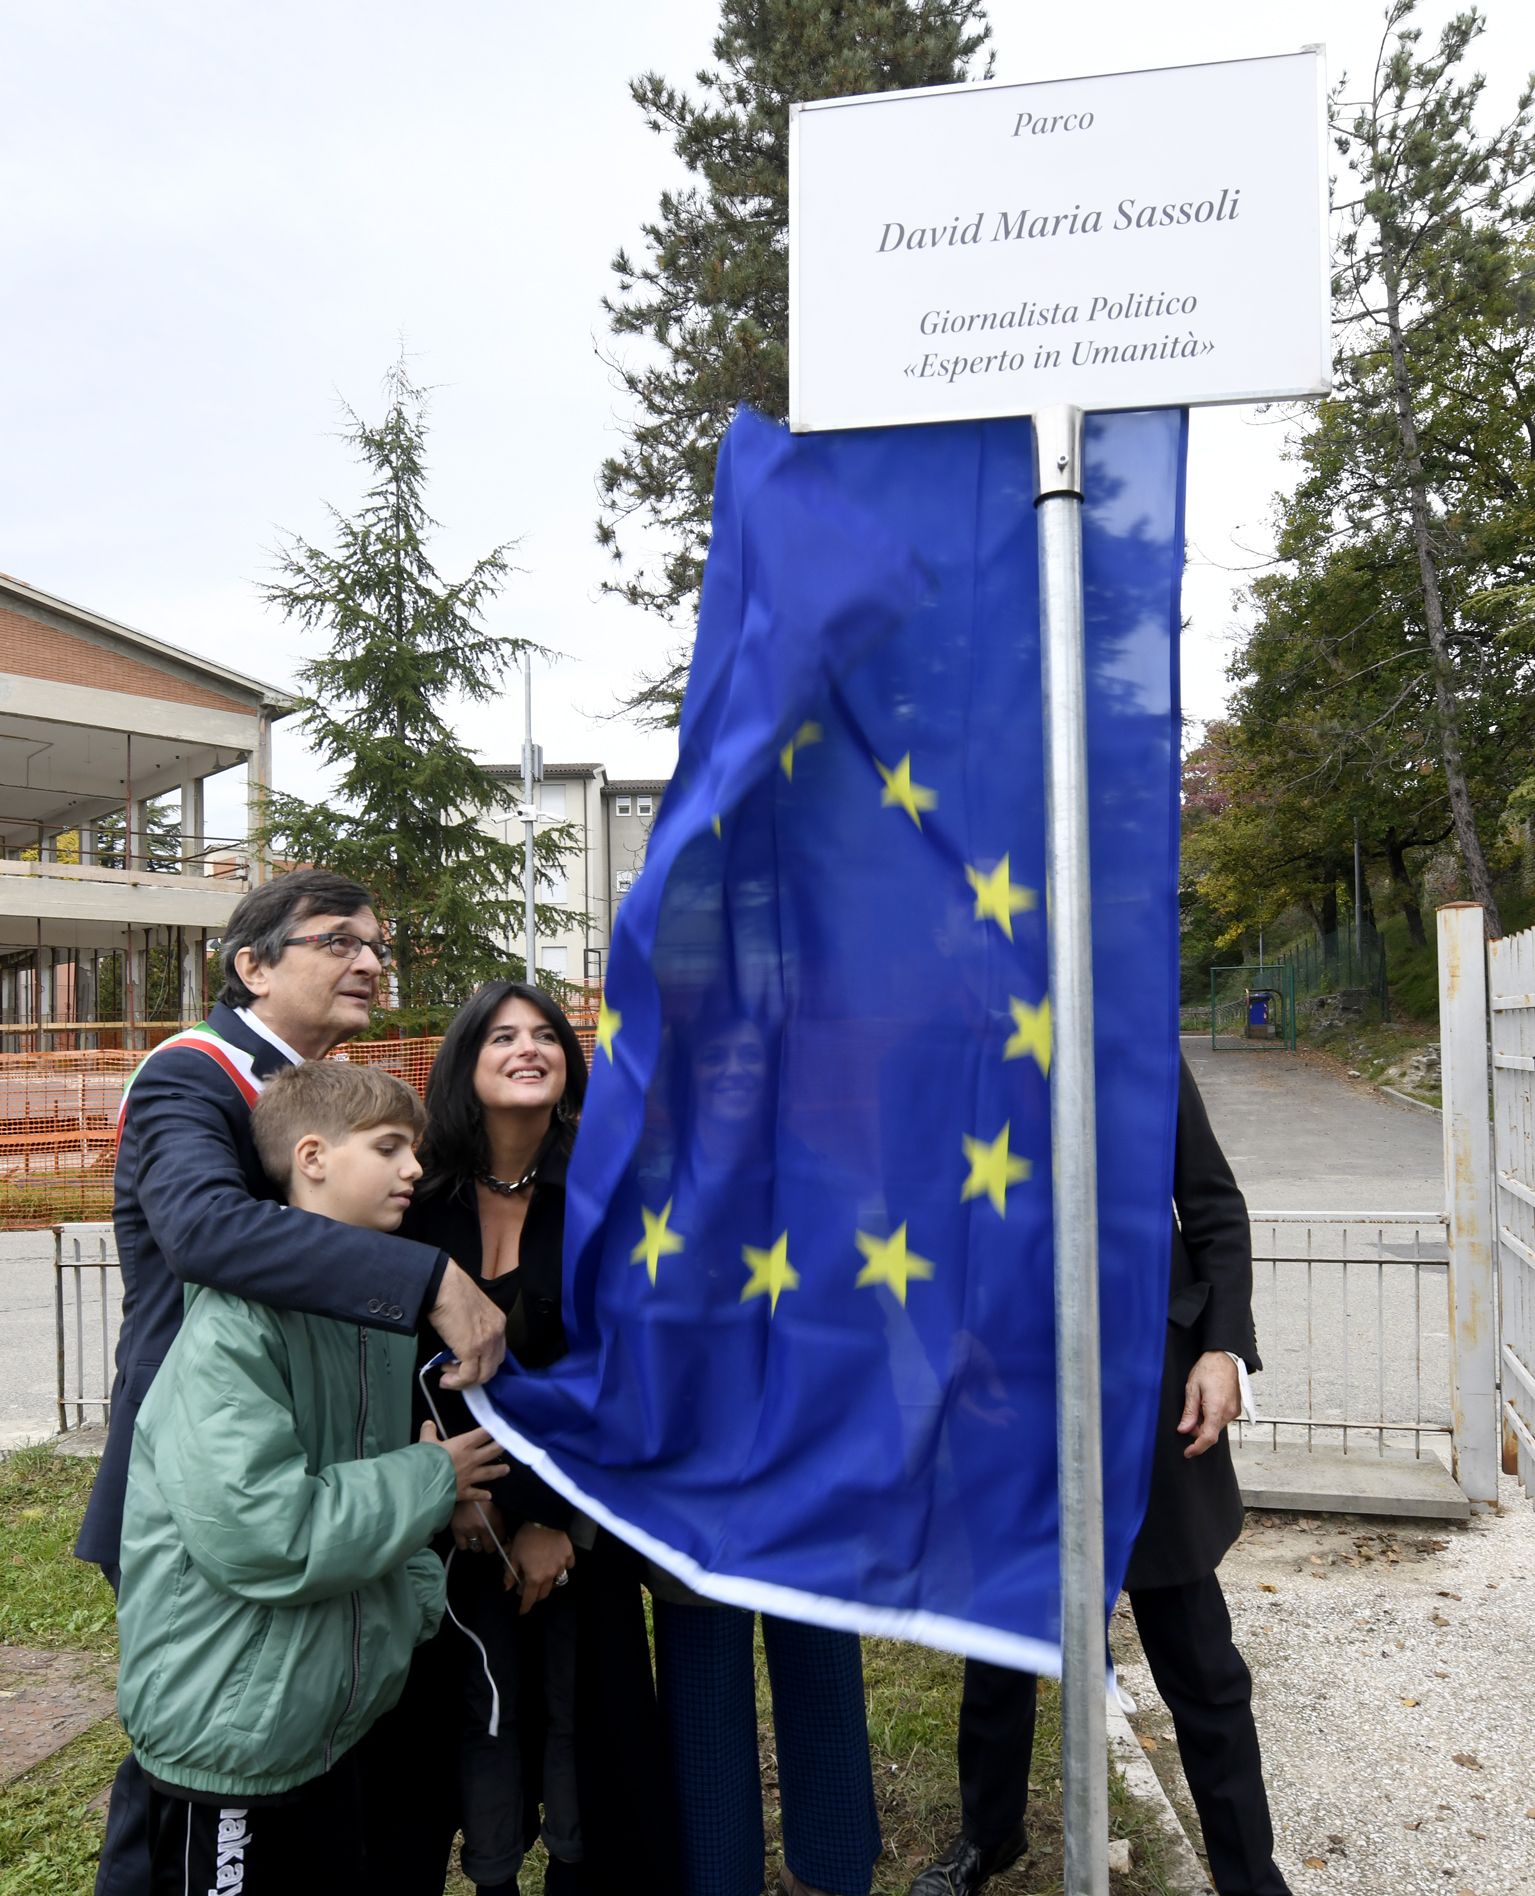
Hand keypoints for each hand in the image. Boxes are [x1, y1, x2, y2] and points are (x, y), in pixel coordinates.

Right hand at [419, 1421, 508, 1500]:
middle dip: (502, 1447)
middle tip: (511, 1445)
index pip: (483, 1434)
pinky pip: (476, 1494)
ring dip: (498, 1471)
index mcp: (464, 1445)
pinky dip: (483, 1495)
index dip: (493, 1429)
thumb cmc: (427, 1460)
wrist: (425, 1484)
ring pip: (489, 1472)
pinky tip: (489, 1497)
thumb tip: (428, 1422)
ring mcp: (470, 1476)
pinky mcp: (465, 1491)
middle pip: (491, 1451)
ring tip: (507, 1469)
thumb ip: (428, 1432)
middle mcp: (472, 1459)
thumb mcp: (426, 1442)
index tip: (503, 1426)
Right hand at [430, 1261, 506, 1387]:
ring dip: (464, 1381)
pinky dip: (456, 1382)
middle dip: (474, 1375)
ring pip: (482, 1375)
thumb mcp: (470, 1310)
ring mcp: (486, 1341)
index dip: (482, 1363)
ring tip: (447, 1375)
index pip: (498, 1352)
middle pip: (493, 1366)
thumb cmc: (450, 1291)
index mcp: (498, 1321)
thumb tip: (460, 1345)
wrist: (442, 1284)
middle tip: (455, 1372)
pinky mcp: (472, 1348)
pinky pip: (468, 1376)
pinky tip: (444, 1378)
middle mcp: (497, 1332)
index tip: (465, 1365)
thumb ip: (473, 1328)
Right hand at [450, 1498, 506, 1555]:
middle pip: (488, 1548)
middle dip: (489, 1544)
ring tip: (477, 1537)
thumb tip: (504, 1539)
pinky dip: (465, 1543)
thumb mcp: (499, 1508)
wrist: (471, 1484)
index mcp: (495, 1520)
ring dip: (477, 1544)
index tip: (498, 1539)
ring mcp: (468, 1529)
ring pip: (475, 1548)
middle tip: (488, 1539)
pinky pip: (462, 1545)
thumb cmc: (488, 1494)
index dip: (500, 1541)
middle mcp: (482, 1528)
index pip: (500, 1541)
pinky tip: (467, 1536)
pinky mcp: (456, 1529)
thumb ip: (501, 1525)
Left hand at [503, 1523, 573, 1614]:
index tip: (522, 1612)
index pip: (529, 1599)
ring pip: (557, 1582)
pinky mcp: (569, 1555)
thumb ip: (510, 1573)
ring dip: (549, 1584)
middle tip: (530, 1592)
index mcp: (534, 1578)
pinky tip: (559, 1564)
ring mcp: (561, 1566)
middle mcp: (549, 1576)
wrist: (545, 1519)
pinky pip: (568, 1566)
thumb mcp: (513, 1555)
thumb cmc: (526, 1538)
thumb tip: (507, 1587)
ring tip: (544, 1579)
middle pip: (544, 1593)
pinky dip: (563, 1568)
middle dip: (536, 1596)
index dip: (525, 1607)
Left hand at [1177, 1351, 1240, 1458]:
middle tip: (1188, 1417)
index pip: (1208, 1438)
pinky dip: (1212, 1417)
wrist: (1225, 1357)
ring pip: (1216, 1427)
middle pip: (1211, 1433)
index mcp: (1216, 1409)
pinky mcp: (1236, 1409)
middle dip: (1197, 1431)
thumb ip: (1189, 1412)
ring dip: (1205, 1423)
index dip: (1197, 1448)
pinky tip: (1207, 1403)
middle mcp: (1228, 1413)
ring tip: (1198, 1403)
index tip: (1188, 1452)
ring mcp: (1234, 1412)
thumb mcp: (1192, 1388)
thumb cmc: (1209, 1368)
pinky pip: (1222, 1420)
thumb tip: (1183, 1429)